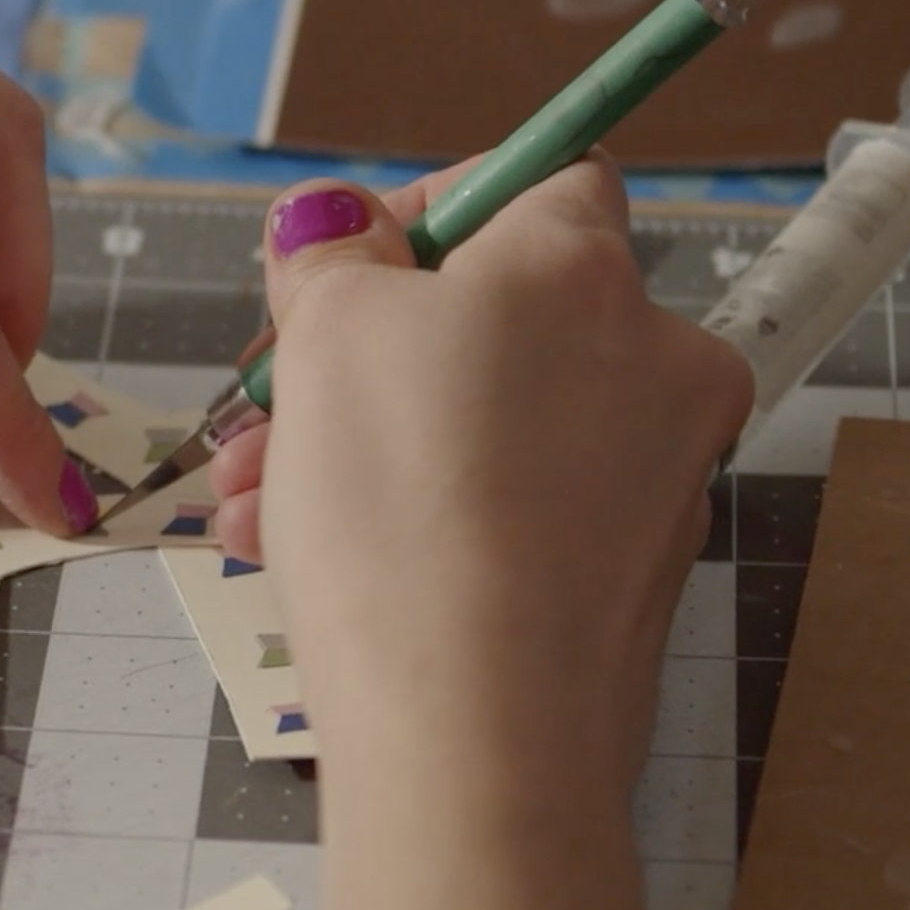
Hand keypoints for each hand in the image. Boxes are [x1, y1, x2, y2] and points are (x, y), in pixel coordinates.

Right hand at [207, 154, 747, 795]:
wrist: (475, 731)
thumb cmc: (403, 504)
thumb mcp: (324, 333)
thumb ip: (330, 256)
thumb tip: (337, 224)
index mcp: (586, 269)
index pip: (540, 178)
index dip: (429, 208)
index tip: (339, 270)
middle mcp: (654, 361)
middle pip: (495, 319)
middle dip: (359, 357)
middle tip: (262, 408)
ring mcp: (653, 479)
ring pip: (487, 426)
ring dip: (362, 446)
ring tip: (256, 503)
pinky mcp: (624, 582)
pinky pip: (508, 514)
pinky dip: (418, 520)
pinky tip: (314, 560)